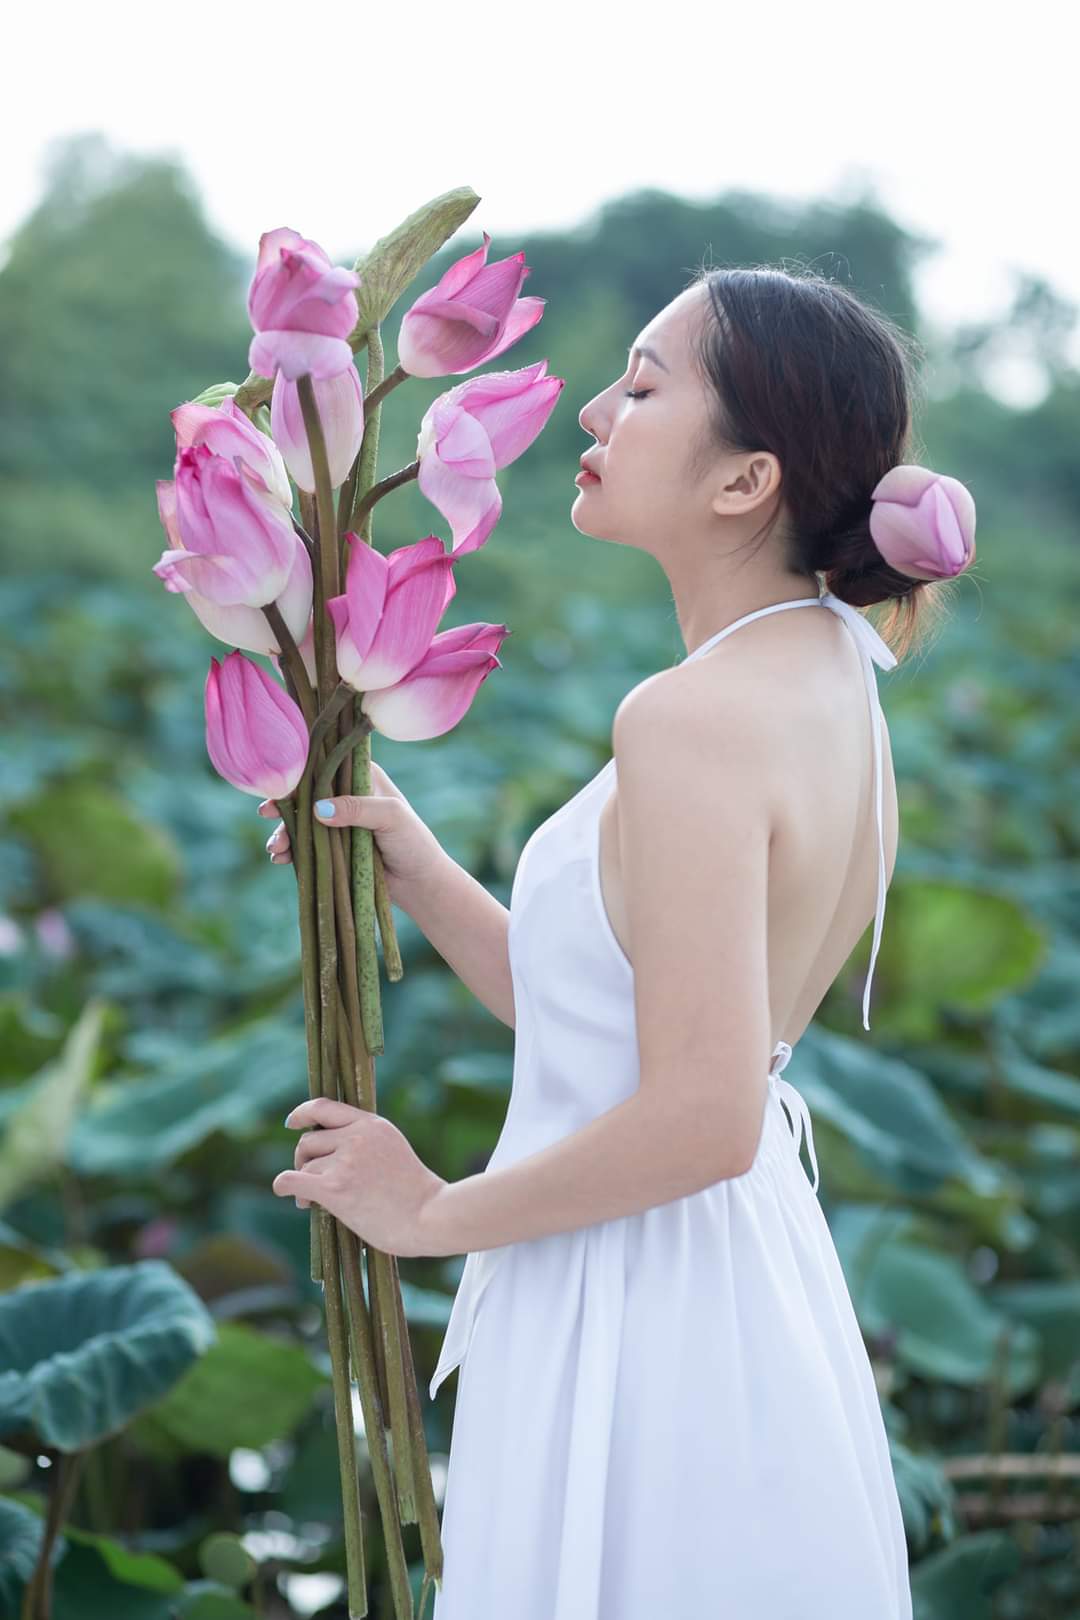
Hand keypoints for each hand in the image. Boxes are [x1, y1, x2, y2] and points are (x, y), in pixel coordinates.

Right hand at [258, 761, 445, 894]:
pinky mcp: (332, 849)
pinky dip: (291, 851)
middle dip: (283, 805)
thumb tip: (318, 809)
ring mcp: (338, 823)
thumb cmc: (413, 842)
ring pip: (302, 822)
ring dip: (284, 833)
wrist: (419, 884)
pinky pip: (306, 846)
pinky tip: (281, 859)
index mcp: (362, 777)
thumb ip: (358, 808)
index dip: (300, 772)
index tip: (280, 783)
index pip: (325, 766)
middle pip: (307, 794)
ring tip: (276, 850)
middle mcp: (346, 796)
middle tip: (265, 814)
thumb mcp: (391, 817)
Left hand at [274, 1097, 447, 1257]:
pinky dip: (285, 1186)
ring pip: (304, 1165)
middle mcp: (356, 1136)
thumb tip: (331, 1152)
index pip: (326, 1107)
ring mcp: (345, 1160)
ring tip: (310, 1201)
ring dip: (303, 1181)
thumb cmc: (417, 1194)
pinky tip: (293, 1197)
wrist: (430, 1215)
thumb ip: (366, 1142)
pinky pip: (292, 1180)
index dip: (303, 1113)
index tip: (292, 1122)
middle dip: (305, 1159)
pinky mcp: (334, 1187)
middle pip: (309, 1140)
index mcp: (373, 1124)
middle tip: (310, 1181)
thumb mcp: (394, 1150)